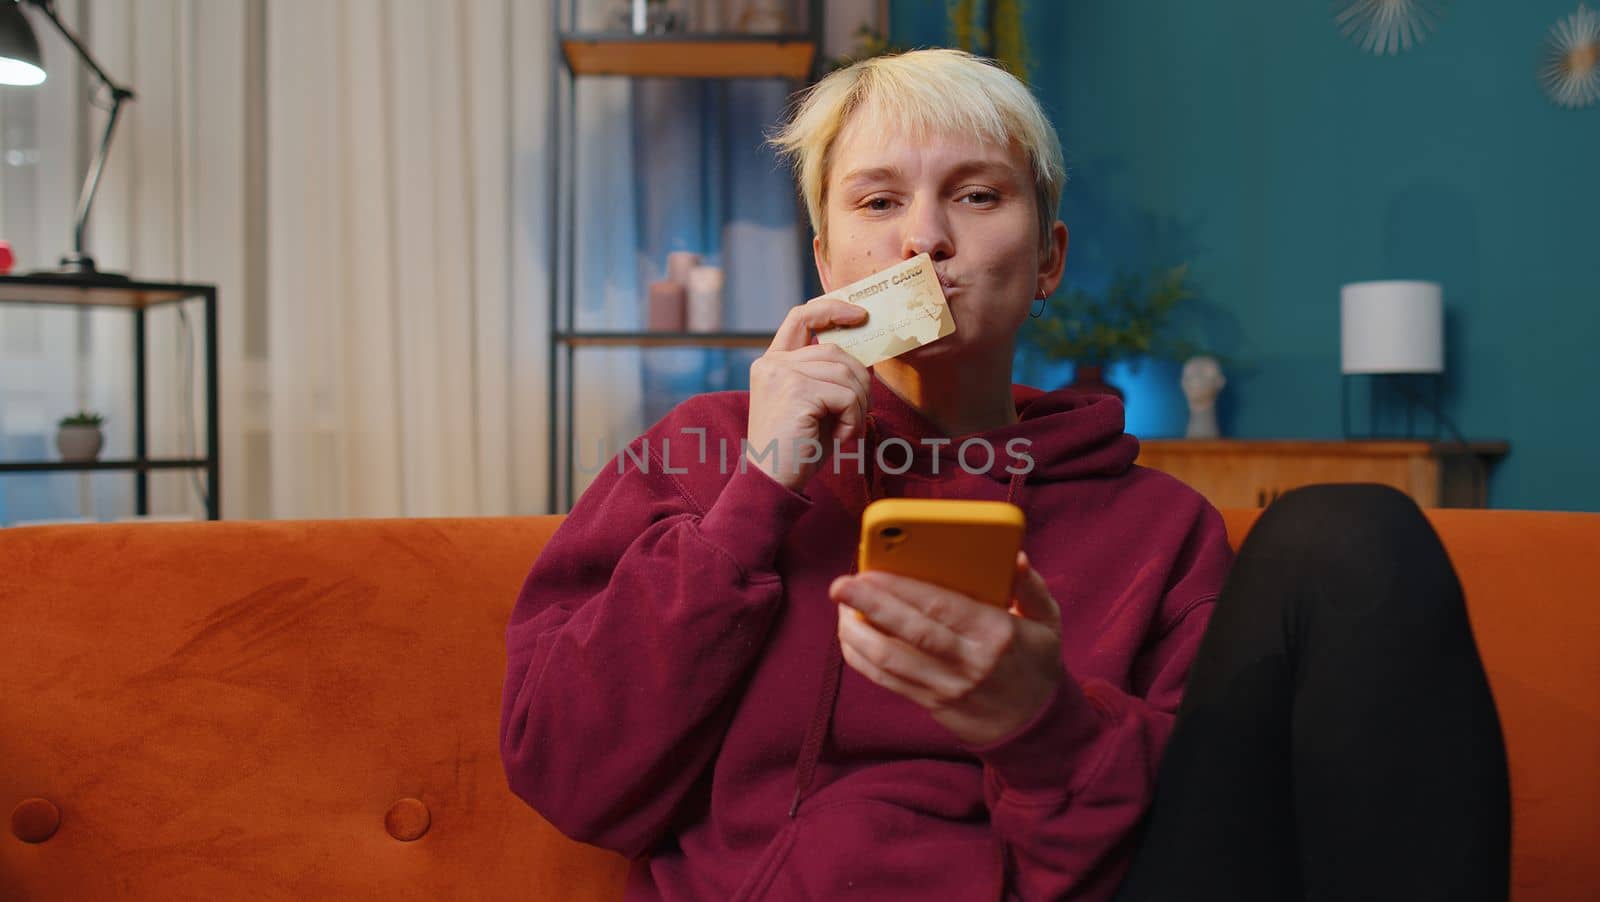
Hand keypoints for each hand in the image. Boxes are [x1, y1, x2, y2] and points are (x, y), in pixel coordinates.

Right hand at [746, 298, 871, 491]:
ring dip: (858, 404)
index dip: (833, 309)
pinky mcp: (795, 391)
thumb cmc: (798, 449)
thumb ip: (830, 376)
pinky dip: (854, 418)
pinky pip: (845, 394)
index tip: (861, 315)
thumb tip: (866, 358)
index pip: (801, 317)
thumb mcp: (816, 404)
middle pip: (835, 350)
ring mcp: (781, 374)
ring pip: (845, 371)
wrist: (773, 483)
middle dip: (859, 379)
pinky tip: (842, 437)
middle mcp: (772, 363)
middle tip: (859, 412)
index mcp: (772, 362)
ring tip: (847, 429)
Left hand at [830, 552, 1063, 747]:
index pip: (941, 606)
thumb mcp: (1047, 623)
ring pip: (891, 659)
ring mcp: (946, 686)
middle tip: (840, 584)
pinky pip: (887, 680)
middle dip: (870, 605)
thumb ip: (1031, 588)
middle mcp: (968, 661)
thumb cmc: (1035, 663)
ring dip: (858, 633)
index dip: (903, 588)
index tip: (873, 568)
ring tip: (839, 609)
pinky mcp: (930, 703)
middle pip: (911, 631)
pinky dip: (861, 658)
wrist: (1034, 727)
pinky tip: (848, 636)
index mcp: (995, 633)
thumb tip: (1016, 558)